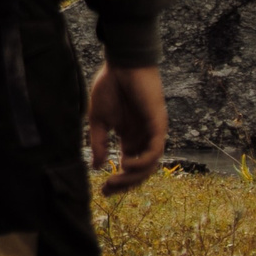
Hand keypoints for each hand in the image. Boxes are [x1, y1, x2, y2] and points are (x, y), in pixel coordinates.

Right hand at [87, 63, 167, 193]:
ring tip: (115, 179)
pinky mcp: (158, 126)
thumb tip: (96, 166)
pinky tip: (126, 164)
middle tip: (108, 190)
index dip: (118, 181)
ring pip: (150, 165)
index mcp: (130, 138)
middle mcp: (143, 140)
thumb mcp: (98, 120)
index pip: (128, 167)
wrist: (122, 65)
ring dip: (134, 176)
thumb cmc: (110, 87)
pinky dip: (143, 161)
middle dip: (125, 184)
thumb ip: (98, 143)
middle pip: (141, 171)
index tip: (102, 191)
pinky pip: (155, 151)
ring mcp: (152, 134)